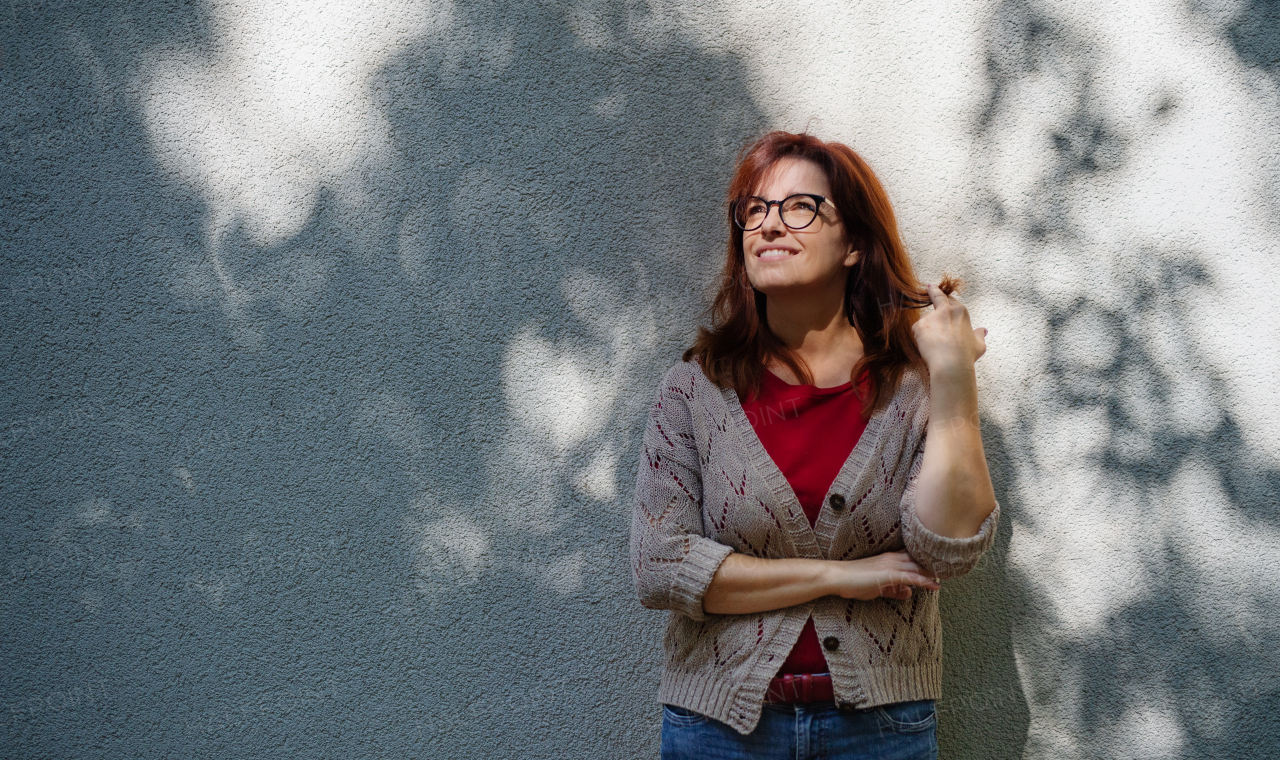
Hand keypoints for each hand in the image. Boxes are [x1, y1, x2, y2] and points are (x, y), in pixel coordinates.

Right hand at [825, 551, 940, 600]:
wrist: (837, 577)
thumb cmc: (853, 582)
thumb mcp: (877, 587)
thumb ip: (893, 589)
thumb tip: (909, 593)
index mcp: (890, 558)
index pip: (914, 558)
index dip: (928, 562)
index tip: (942, 567)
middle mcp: (893, 558)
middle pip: (920, 561)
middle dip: (935, 566)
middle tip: (952, 571)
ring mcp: (891, 565)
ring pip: (918, 567)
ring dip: (934, 572)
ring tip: (949, 577)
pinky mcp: (888, 575)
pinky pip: (911, 577)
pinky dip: (924, 581)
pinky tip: (935, 586)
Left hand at [912, 284, 986, 373]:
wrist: (951, 364)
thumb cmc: (965, 356)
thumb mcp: (979, 345)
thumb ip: (979, 335)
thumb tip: (983, 331)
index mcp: (961, 312)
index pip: (952, 301)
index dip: (948, 302)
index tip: (945, 300)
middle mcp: (946, 310)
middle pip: (938, 298)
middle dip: (933, 291)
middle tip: (930, 287)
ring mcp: (931, 317)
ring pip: (926, 321)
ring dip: (928, 330)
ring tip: (935, 346)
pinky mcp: (919, 325)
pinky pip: (917, 330)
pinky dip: (920, 338)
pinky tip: (928, 347)